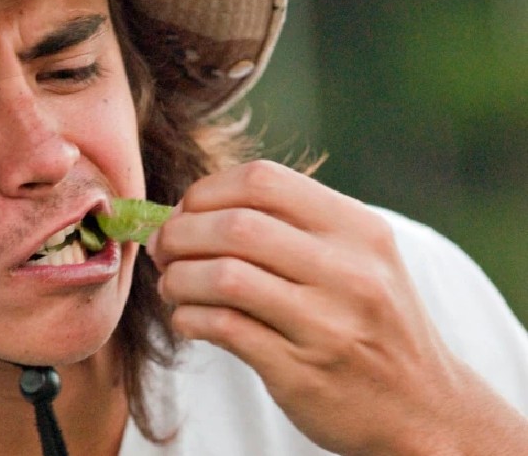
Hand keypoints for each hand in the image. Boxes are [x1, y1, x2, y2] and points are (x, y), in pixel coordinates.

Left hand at [147, 160, 527, 454]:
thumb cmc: (372, 321)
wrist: (422, 406)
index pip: (263, 180)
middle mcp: (349, 271)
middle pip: (236, 225)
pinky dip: (189, 318)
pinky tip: (188, 319)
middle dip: (180, 233)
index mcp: (358, 229)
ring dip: (179, 278)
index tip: (184, 211)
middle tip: (163, 249)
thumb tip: (194, 207)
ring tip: (172, 285)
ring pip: (224, 276)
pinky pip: (224, 328)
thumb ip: (293, 226)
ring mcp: (327, 324)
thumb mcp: (359, 258)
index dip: (206, 191)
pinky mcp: (301, 370)